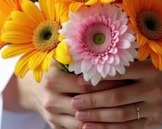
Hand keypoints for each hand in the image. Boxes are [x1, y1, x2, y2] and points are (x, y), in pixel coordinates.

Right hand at [3, 60, 126, 128]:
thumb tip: (104, 42)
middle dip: (109, 101)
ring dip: (104, 118)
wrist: (31, 89)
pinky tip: (112, 122)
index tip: (127, 79)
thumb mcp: (60, 57)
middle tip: (130, 96)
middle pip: (86, 104)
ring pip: (83, 123)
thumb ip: (77, 51)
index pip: (86, 85)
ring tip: (125, 110)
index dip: (107, 83)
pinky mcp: (56, 127)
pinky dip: (96, 127)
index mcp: (52, 80)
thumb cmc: (53, 68)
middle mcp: (50, 100)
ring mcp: (52, 116)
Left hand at [69, 60, 161, 128]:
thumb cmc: (161, 68)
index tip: (77, 80)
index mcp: (150, 68)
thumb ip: (125, 60)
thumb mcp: (148, 58)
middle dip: (92, 101)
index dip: (97, 78)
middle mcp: (154, 88)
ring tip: (79, 116)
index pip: (118, 74)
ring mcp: (155, 107)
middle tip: (74, 102)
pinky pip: (129, 128)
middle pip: (117, 97)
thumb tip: (91, 60)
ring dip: (98, 117)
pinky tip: (93, 128)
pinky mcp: (155, 122)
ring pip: (121, 115)